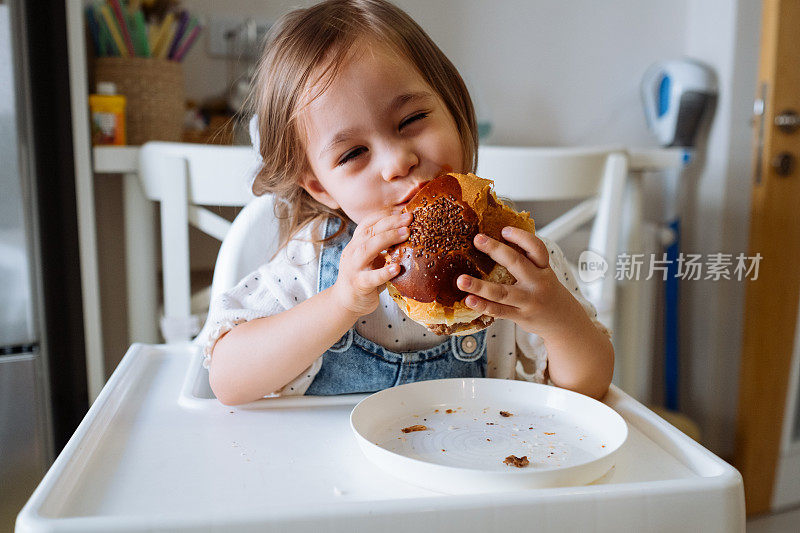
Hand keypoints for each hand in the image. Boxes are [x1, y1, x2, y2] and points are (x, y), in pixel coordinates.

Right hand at [331, 208, 411, 316]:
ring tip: (406, 234)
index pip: (368, 222)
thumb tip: (407, 230)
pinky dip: (384, 272)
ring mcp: (354, 268)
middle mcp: (353, 252)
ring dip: (387, 239)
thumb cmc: (364, 277)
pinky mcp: (358, 284)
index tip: (403, 209)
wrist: (346, 301)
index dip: (385, 213)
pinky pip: (371, 277)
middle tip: (409, 219)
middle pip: (370, 231)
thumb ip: (382, 245)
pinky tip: (397, 268)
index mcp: (356, 243)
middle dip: (391, 222)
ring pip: (367, 248)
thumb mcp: (371, 257)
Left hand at [456, 227, 589, 339]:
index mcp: (543, 268)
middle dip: (495, 250)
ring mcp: (528, 301)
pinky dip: (483, 306)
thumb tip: (497, 242)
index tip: (504, 230)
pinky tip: (469, 300)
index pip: (536, 248)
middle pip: (517, 263)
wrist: (564, 321)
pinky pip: (499, 310)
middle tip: (477, 240)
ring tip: (461, 280)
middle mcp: (537, 283)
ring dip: (480, 286)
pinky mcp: (520, 316)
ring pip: (502, 292)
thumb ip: (525, 260)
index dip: (521, 237)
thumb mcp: (543, 273)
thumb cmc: (547, 292)